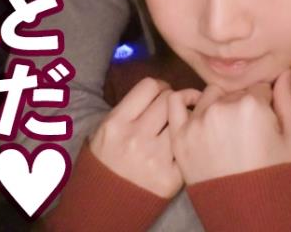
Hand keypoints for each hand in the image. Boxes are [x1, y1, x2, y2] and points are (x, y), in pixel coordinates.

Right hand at [89, 77, 200, 197]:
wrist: (105, 205)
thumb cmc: (105, 163)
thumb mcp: (103, 131)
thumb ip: (127, 110)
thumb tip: (157, 91)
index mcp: (117, 123)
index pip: (150, 86)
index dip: (160, 86)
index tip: (162, 92)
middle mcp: (136, 137)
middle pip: (169, 100)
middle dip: (174, 98)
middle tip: (175, 105)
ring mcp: (155, 158)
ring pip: (182, 121)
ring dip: (185, 118)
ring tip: (183, 121)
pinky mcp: (171, 177)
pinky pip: (187, 147)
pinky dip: (187, 141)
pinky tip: (186, 141)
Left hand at [168, 69, 290, 184]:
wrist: (246, 212)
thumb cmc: (275, 176)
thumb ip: (287, 101)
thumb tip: (284, 72)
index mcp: (252, 105)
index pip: (259, 88)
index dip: (264, 103)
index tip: (264, 120)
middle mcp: (222, 107)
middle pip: (234, 93)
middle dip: (242, 105)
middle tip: (246, 130)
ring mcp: (197, 121)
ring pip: (209, 96)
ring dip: (217, 104)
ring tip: (225, 128)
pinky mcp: (180, 136)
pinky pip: (174, 103)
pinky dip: (184, 100)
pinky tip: (196, 111)